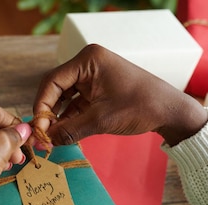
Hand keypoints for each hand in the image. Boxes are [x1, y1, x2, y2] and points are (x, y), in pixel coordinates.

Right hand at [32, 44, 207, 146]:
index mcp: (88, 60)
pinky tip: (64, 133)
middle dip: (49, 113)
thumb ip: (69, 130)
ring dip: (58, 117)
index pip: (52, 81)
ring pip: (65, 97)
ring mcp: (93, 76)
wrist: (169, 111)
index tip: (38, 127)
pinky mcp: (98, 89)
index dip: (42, 106)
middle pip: (56, 89)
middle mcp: (88, 64)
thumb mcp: (101, 121)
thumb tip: (45, 142)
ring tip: (52, 138)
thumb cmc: (140, 107)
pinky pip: (76, 102)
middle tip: (42, 136)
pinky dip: (70, 117)